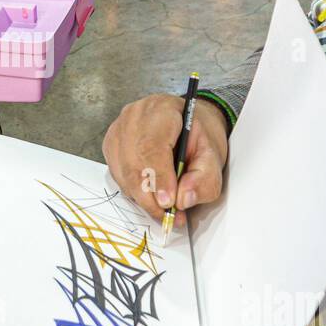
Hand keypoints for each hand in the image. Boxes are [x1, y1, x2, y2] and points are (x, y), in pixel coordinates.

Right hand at [103, 94, 228, 224]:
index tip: (168, 203)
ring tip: (164, 210)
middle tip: (168, 215)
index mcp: (161, 110)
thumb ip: (204, 178)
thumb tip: (183, 199)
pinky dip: (134, 192)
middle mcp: (134, 117)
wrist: (187, 124)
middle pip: (133, 163)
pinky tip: (152, 195)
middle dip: (150, 196)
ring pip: (123, 173)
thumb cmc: (199, 136)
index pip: (152, 146)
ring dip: (142, 198)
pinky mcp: (111, 145)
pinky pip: (118, 176)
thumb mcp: (214, 155)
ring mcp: (118, 130)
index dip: (159, 177)